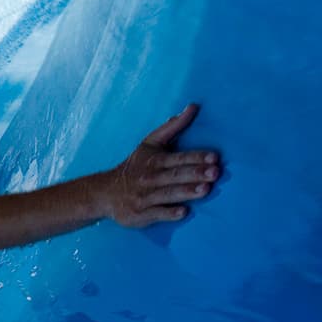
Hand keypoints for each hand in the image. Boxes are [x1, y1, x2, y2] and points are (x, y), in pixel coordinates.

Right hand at [100, 104, 221, 227]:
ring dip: (186, 191)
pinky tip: (183, 212)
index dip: (196, 157)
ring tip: (206, 189)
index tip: (214, 157)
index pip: (178, 158)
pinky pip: (156, 214)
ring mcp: (144, 197)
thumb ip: (172, 127)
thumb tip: (193, 107)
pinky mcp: (140, 214)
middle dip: (195, 173)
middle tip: (215, 172)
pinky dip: (169, 213)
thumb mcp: (150, 144)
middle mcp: (150, 178)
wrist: (106, 193)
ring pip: (168, 194)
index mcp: (154, 160)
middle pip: (175, 175)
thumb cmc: (135, 167)